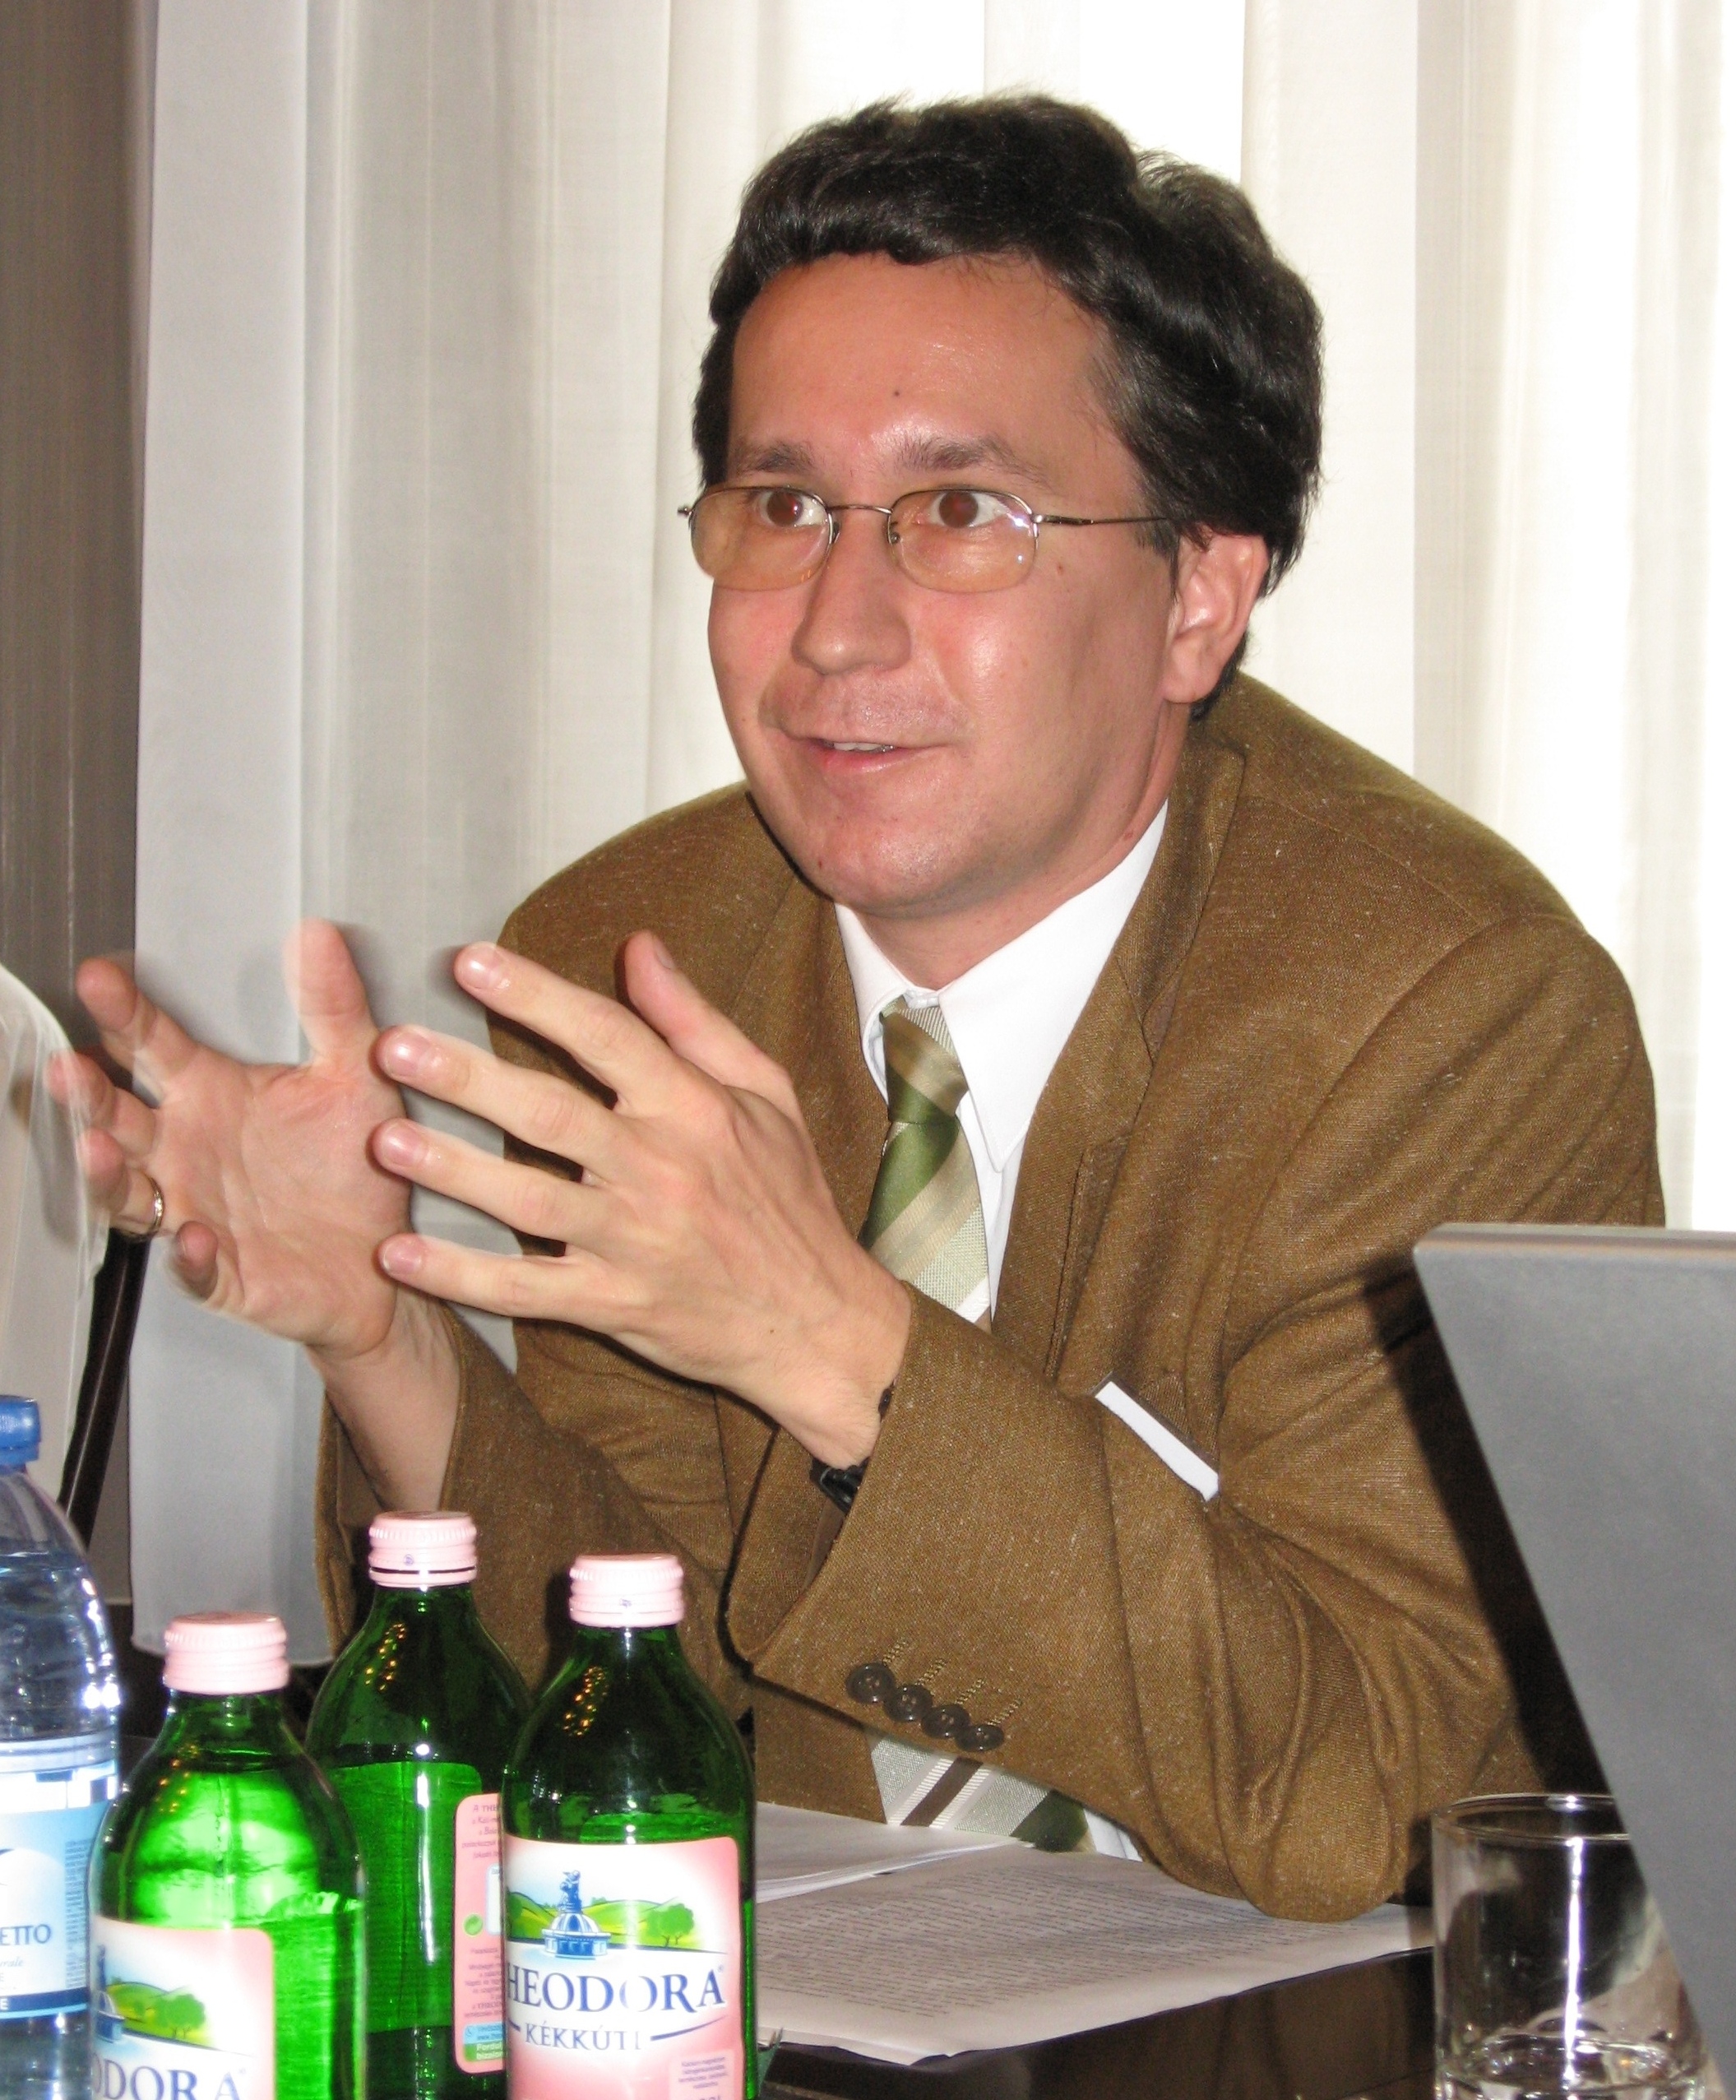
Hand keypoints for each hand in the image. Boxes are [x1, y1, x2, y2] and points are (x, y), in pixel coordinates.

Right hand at [50, 923, 459, 1504]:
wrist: (389, 1258)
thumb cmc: (359, 1165)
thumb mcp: (356, 1075)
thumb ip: (335, 1007)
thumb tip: (322, 935)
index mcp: (212, 1094)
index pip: (153, 1045)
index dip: (124, 1014)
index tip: (99, 977)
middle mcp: (189, 1150)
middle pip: (119, 1117)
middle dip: (90, 1094)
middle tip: (72, 1066)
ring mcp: (196, 1210)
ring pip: (129, 1193)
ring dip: (109, 1173)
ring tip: (102, 1148)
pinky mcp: (223, 1272)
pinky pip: (194, 1268)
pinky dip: (188, 1257)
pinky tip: (194, 1237)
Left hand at [370, 932, 909, 1467]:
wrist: (818, 1322)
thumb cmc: (788, 1199)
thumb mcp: (765, 1095)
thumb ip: (695, 1021)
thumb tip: (639, 946)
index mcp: (695, 1110)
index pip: (607, 1037)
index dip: (537, 996)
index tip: (470, 962)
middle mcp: (661, 1171)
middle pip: (551, 1116)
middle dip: (468, 1078)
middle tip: (393, 1047)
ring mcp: (634, 1243)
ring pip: (529, 1203)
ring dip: (453, 1172)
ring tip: (384, 1140)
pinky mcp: (614, 1305)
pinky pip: (526, 1292)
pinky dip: (461, 1277)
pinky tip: (400, 1255)